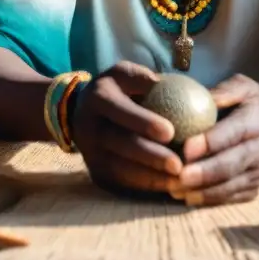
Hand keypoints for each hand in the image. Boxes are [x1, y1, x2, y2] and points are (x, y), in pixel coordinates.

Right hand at [72, 61, 183, 195]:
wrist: (79, 114)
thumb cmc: (115, 91)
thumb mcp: (122, 74)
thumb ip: (140, 76)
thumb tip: (163, 83)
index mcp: (98, 99)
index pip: (120, 111)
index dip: (143, 122)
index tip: (170, 132)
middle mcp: (90, 127)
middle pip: (121, 144)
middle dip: (150, 156)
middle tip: (179, 165)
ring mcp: (90, 153)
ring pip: (120, 169)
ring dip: (150, 177)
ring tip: (178, 180)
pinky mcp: (96, 172)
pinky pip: (121, 182)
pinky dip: (145, 186)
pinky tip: (168, 186)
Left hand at [172, 74, 258, 205]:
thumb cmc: (254, 104)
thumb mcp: (242, 87)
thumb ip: (221, 92)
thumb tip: (194, 98)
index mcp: (255, 121)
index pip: (232, 133)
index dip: (210, 143)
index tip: (186, 149)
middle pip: (231, 164)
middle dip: (205, 173)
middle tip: (179, 176)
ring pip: (232, 186)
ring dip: (204, 191)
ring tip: (177, 190)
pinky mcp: (256, 186)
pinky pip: (234, 197)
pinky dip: (211, 200)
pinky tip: (189, 197)